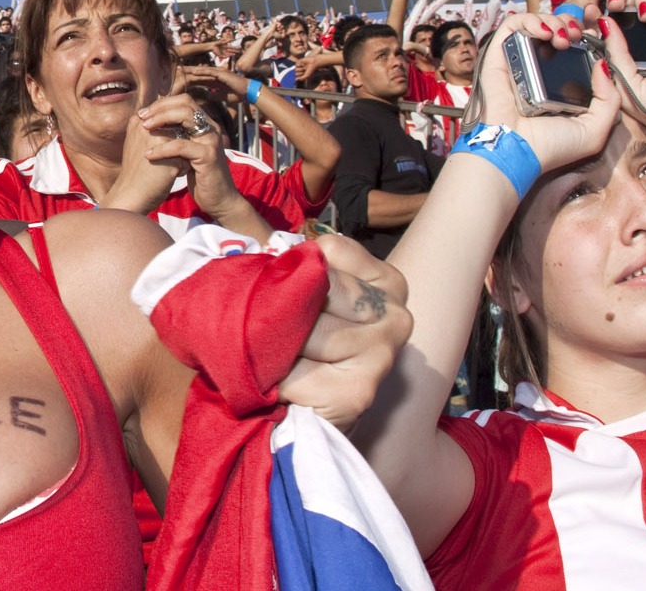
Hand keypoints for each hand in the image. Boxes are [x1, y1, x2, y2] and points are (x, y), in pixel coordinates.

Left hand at [134, 93, 245, 220]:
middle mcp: (211, 128)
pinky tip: (148, 154)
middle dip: (160, 108)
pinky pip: (182, 146)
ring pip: (185, 118)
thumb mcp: (186, 152)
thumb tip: (152, 123)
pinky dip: (163, 148)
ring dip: (161, 121)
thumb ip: (176, 136)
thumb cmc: (199, 176)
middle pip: (185, 104)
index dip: (162, 104)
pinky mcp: (209, 156)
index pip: (184, 101)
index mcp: (205, 124)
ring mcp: (211, 140)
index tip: (143, 113)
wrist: (218, 199)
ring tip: (144, 129)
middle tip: (142, 117)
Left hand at [176, 63, 246, 94]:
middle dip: (187, 70)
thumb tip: (206, 97)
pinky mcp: (223, 74)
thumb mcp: (222, 96)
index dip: (189, 77)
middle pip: (198, 71)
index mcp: (214, 79)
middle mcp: (215, 74)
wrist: (248, 92)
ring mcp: (219, 73)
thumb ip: (214, 95)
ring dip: (191, 69)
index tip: (178, 77)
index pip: (199, 77)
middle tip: (175, 69)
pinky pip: (210, 72)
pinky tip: (194, 71)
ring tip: (181, 69)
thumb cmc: (237, 94)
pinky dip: (202, 71)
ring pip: (202, 70)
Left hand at [278, 236, 411, 429]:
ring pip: (306, 331)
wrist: (289, 415)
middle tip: (263, 333)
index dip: (286, 273)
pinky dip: (278, 381)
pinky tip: (282, 389)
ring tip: (272, 361)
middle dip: (276, 313)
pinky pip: (299, 373)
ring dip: (274, 349)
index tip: (275, 292)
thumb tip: (249, 230)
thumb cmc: (288, 341)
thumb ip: (286, 257)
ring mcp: (384, 354)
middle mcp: (396, 314)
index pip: (326, 253)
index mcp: (386, 281)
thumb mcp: (290, 286)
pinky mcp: (361, 393)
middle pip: (315, 290)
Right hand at [468, 11, 620, 173]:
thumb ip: (609, 97)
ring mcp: (518, 62)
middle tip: (578, 36)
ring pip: (534, 23)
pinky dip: (530, 20)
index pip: (572, 48)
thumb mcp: (596, 126)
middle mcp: (537, 70)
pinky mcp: (499, 56)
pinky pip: (512, 26)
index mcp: (558, 84)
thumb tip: (602, 64)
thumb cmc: (552, 146)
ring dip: (553, 21)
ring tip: (563, 36)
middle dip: (571, 25)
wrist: (519, 152)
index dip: (585, 36)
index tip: (594, 38)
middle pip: (554, 31)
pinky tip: (546, 32)